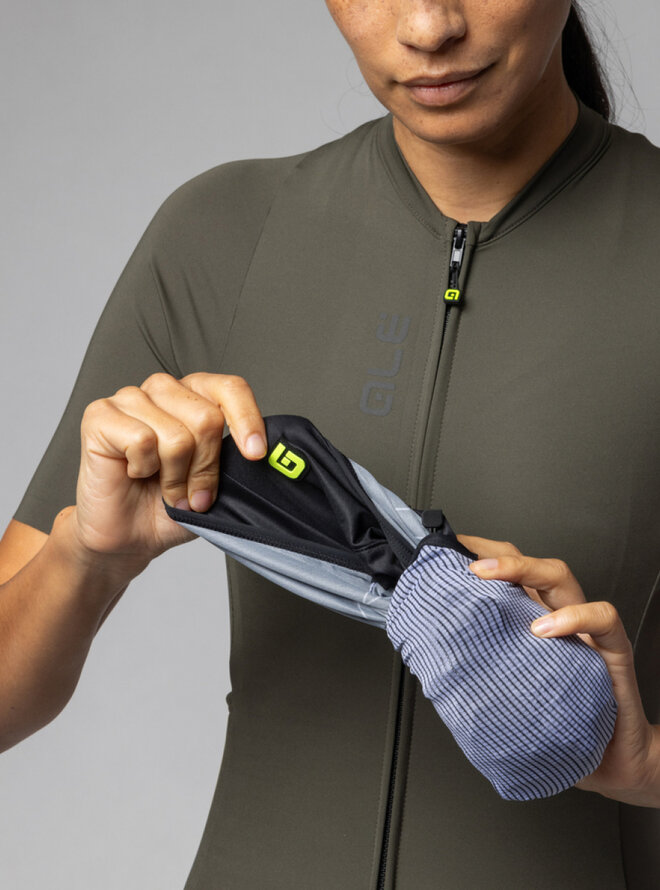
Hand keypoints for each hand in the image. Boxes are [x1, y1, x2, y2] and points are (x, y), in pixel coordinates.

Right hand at [70, 372, 266, 567]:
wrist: (128, 536)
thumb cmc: (168, 506)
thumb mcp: (215, 485)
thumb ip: (234, 462)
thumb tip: (257, 453)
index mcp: (195, 396)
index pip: (230, 389)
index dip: (247, 419)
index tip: (255, 454)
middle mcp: (164, 390)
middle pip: (207, 418)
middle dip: (206, 468)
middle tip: (194, 495)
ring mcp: (130, 398)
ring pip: (176, 435)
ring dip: (175, 477)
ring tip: (165, 489)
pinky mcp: (100, 415)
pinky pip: (141, 440)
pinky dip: (143, 468)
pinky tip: (133, 472)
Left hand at [456, 534, 659, 807]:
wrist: (609, 761)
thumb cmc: (556, 722)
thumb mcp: (509, 688)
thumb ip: (480, 664)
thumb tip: (426, 654)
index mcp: (529, 619)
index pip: (506, 572)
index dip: (478, 555)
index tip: (446, 550)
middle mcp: (556, 615)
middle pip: (528, 564)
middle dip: (495, 555)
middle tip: (465, 563)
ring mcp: (584, 628)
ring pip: (560, 577)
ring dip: (523, 570)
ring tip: (490, 578)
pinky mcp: (612, 649)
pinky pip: (602, 618)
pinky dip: (573, 617)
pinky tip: (545, 628)